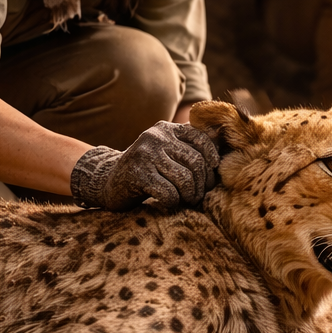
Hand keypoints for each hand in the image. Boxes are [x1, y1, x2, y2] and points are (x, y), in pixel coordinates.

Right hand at [69, 121, 220, 210]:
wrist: (108, 181)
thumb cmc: (147, 170)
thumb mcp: (168, 153)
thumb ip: (190, 147)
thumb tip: (224, 143)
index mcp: (167, 129)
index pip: (202, 139)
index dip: (211, 160)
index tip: (209, 177)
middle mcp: (156, 136)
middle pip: (196, 162)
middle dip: (201, 184)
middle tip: (196, 197)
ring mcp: (145, 154)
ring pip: (185, 178)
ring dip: (189, 196)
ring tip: (185, 201)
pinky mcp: (137, 173)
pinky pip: (168, 192)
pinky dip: (172, 202)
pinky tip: (167, 203)